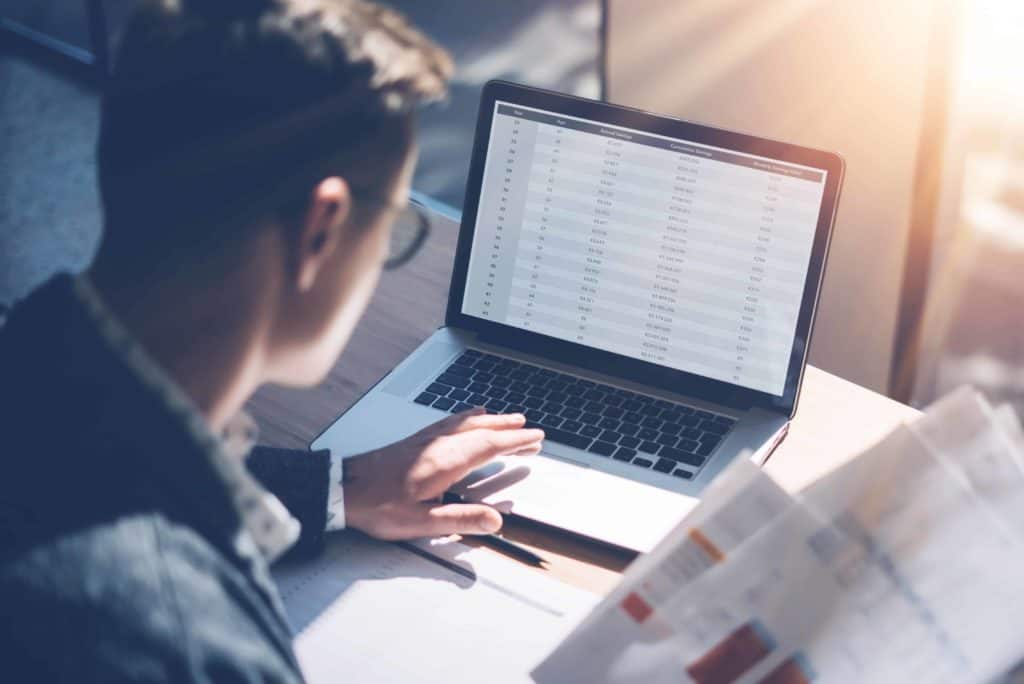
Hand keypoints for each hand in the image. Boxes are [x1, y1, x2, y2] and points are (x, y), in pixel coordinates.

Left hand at [343, 408, 543, 539]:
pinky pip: (449, 422)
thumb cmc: (377, 505)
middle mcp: (439, 445)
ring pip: (466, 423)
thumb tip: (494, 521)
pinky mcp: (415, 441)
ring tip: (509, 419)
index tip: (535, 438)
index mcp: (445, 462)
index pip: (489, 446)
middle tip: (531, 430)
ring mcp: (427, 440)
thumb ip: (459, 520)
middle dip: (509, 429)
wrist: (343, 488)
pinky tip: (468, 416)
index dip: (516, 441)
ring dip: (491, 420)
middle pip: (482, 430)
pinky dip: (467, 417)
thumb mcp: (421, 522)